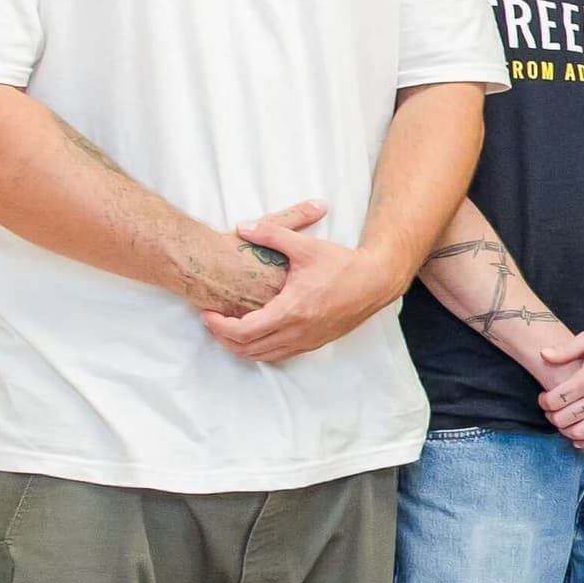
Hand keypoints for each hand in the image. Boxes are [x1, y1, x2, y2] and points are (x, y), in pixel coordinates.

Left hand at [202, 203, 402, 362]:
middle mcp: (297, 331)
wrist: (376, 281)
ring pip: (263, 356)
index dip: (218, 326)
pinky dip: (261, 349)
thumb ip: (271, 234)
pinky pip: (280, 355)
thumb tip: (242, 227)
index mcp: (290, 310)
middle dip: (223, 338)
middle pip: (247, 349)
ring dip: (241, 347)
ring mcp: (307, 340)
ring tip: (229, 329)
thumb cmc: (342, 264)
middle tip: (212, 321)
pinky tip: (256, 334)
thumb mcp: (305, 246)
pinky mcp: (315, 342)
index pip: (243, 331)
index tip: (207, 314)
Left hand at [536, 319, 583, 451]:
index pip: (555, 401)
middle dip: (552, 417)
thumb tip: (543, 354)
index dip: (544, 402)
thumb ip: (564, 349)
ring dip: (567, 431)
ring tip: (566, 422)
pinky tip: (580, 439)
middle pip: (564, 419)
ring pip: (580, 433)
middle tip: (552, 412)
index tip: (545, 399)